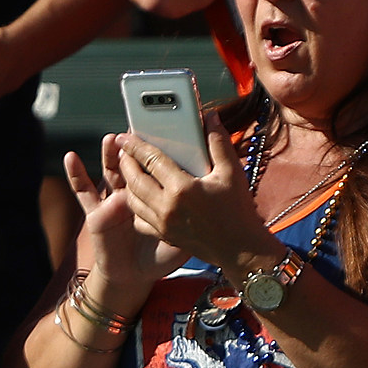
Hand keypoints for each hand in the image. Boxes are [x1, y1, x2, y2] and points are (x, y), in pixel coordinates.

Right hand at [67, 139, 186, 312]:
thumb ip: (200, 212)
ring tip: (114, 138)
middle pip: (135, 165)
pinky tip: (71, 158)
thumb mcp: (192, 231)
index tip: (168, 130)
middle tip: (141, 127)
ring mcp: (114, 200)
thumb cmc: (166, 252)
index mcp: (161, 194)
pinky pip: (83, 190)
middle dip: (136, 147)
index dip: (163, 150)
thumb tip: (216, 190)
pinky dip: (76, 174)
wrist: (140, 273)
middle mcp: (137, 193)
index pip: (160, 166)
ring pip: (111, 171)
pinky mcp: (96, 212)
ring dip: (111, 154)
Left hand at [117, 122, 279, 276]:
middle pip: (134, 178)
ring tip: (131, 171)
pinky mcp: (164, 235)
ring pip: (132, 199)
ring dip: (128, 183)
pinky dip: (136, 206)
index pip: (150, 160)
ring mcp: (163, 223)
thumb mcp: (232, 174)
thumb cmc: (239, 212)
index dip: (135, 145)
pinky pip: (139, 219)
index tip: (125, 136)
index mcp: (183, 189)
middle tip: (125, 151)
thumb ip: (219, 143)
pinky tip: (142, 197)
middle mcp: (167, 206)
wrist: (242, 250)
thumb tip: (211, 118)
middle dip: (125, 162)